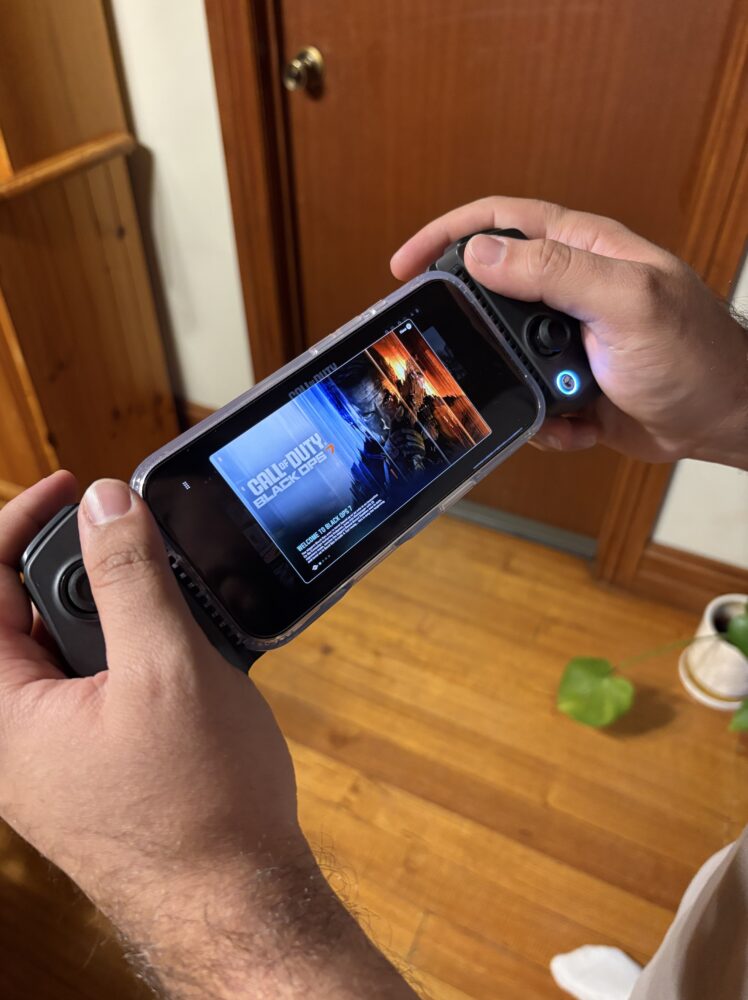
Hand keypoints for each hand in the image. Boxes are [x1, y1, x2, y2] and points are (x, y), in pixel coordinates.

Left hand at [0, 475, 416, 997]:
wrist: (239, 903)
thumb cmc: (201, 805)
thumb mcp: (168, 668)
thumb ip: (131, 576)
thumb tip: (104, 505)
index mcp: (7, 712)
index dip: (16, 523)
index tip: (73, 490)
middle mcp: (15, 735)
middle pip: (16, 616)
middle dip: (69, 562)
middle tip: (129, 536)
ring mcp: (52, 754)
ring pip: (58, 649)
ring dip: (103, 606)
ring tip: (160, 590)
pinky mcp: (90, 765)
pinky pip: (88, 685)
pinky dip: (123, 647)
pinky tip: (172, 646)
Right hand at [392, 197, 747, 466]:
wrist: (723, 420)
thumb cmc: (695, 355)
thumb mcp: (626, 302)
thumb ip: (554, 272)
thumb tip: (479, 253)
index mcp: (582, 252)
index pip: (500, 223)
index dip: (446, 236)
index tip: (405, 265)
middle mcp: (571, 290)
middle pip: (491, 294)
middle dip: (474, 331)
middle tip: (458, 358)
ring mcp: (569, 339)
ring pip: (504, 359)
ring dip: (515, 386)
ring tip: (548, 403)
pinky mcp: (571, 385)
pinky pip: (530, 401)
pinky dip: (545, 421)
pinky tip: (576, 424)